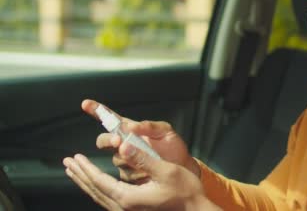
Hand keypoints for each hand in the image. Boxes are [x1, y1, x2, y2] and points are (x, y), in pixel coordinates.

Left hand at [63, 141, 220, 210]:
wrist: (194, 210)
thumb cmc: (184, 190)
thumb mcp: (165, 170)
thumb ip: (142, 159)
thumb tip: (122, 147)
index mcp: (128, 197)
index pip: (99, 181)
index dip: (85, 169)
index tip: (74, 157)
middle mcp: (124, 207)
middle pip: (94, 190)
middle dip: (80, 175)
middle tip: (67, 163)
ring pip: (99, 196)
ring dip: (86, 182)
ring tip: (76, 172)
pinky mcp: (133, 210)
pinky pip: (107, 199)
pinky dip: (97, 189)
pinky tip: (97, 185)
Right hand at [82, 99, 199, 182]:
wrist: (181, 168)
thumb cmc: (173, 147)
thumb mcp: (166, 132)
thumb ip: (150, 126)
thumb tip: (132, 126)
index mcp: (131, 130)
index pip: (111, 119)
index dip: (98, 111)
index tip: (86, 104)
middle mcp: (124, 144)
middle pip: (104, 140)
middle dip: (109, 140)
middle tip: (119, 140)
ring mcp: (125, 160)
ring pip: (116, 158)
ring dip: (128, 157)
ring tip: (148, 158)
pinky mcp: (128, 176)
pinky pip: (125, 174)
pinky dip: (137, 171)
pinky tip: (149, 171)